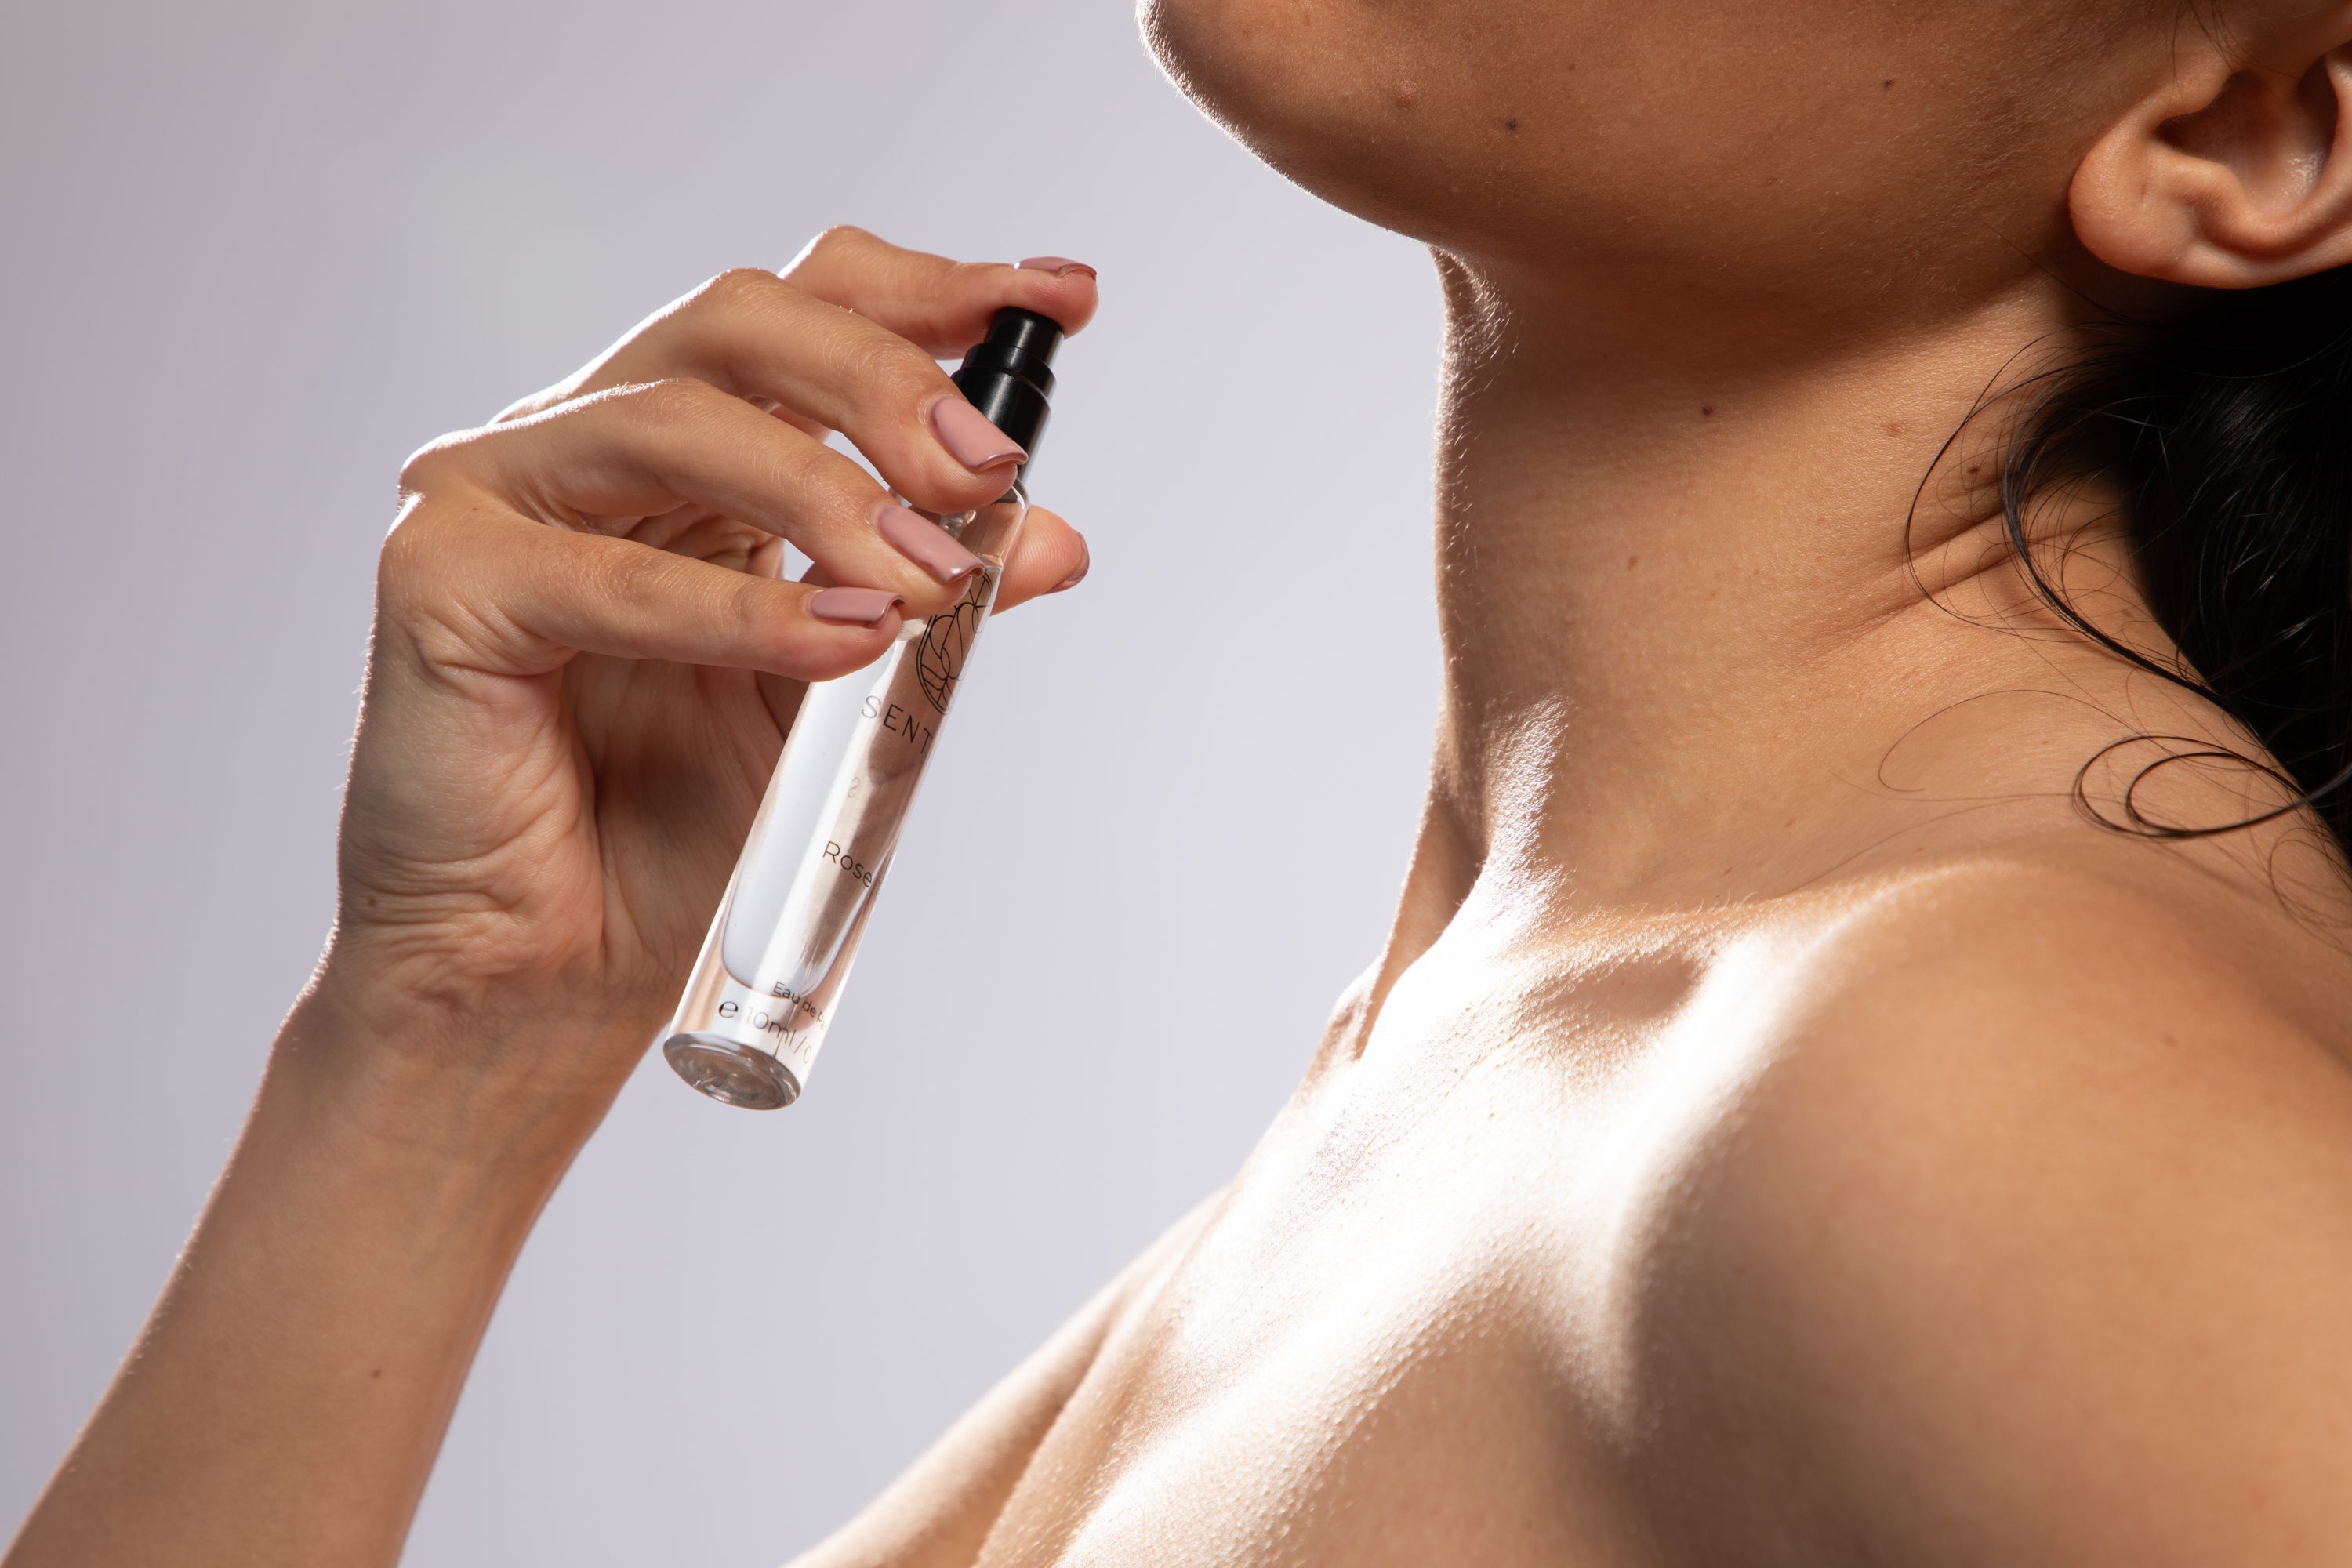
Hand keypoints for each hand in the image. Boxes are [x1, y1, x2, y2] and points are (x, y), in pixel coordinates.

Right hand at [308, 228, 1097, 1150]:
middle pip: (739, 324)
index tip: (1065, 301)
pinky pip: (605, 574)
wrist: (549, 980)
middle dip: (886, 380)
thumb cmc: (672, 833)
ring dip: (826, 492)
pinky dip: (739, 608)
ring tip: (929, 582)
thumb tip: (1054, 537)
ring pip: (673, 419)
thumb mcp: (839, 689)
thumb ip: (927, 596)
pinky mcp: (438, 584)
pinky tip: (842, 641)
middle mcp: (582, 442)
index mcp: (680, 450)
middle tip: (988, 467)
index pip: (804, 309)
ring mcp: (494, 496)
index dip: (933, 289)